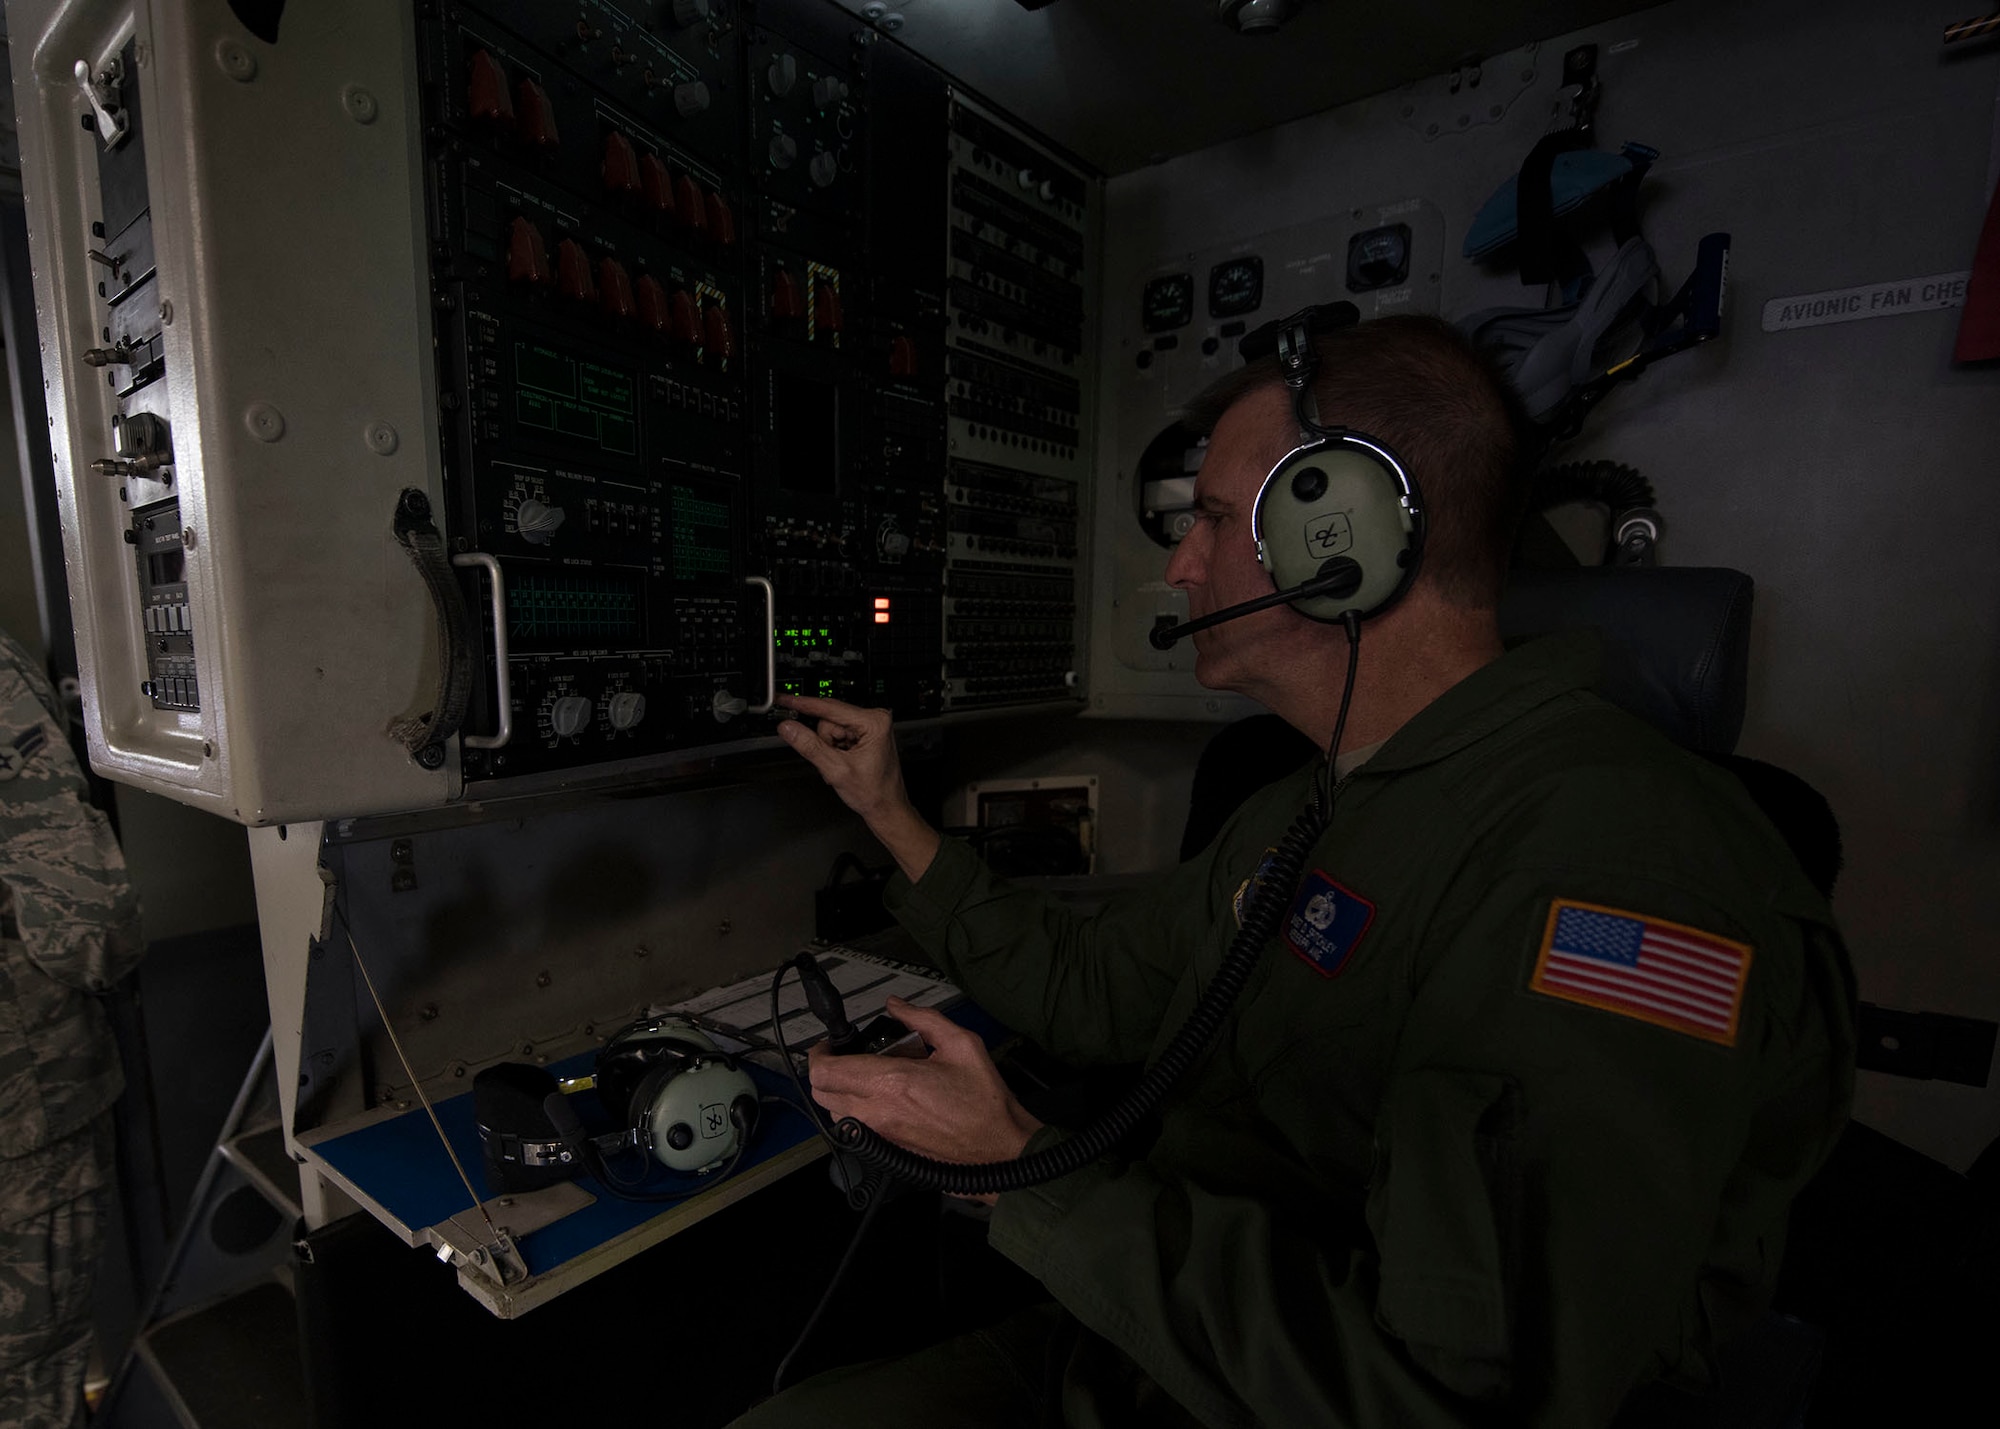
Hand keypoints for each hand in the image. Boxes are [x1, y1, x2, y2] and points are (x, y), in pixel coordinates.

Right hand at [776, 695, 939, 881]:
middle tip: (831, 761)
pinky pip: (836, 736)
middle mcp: (874, 719)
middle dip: (824, 742)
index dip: (802, 704)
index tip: (784, 699)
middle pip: (828, 720)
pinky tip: (843, 763)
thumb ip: (809, 746)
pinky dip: (834, 751)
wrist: (886, 808)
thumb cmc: (875, 792)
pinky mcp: (864, 735)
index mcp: (874, 722)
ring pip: (829, 729)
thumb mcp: (836, 770)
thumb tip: (789, 728)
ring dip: (828, 749)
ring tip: (841, 765)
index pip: (829, 708)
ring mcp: (869, 727)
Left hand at [808, 997, 1040, 1201]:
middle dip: (826, 1071)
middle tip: (845, 1056)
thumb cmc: (985, 1102)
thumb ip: (923, 1019)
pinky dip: (856, 1110)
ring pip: (834, 1113)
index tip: (829, 1044)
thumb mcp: (961, 1044)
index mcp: (892, 1083)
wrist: (999, 1150)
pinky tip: (884, 1098)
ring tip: (867, 1076)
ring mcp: (880, 1135)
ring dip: (840, 1092)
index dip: (818, 1054)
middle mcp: (877, 1113)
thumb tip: (897, 1006)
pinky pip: (854, 1128)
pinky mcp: (887, 1149)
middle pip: (822, 1094)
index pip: (826, 1072)